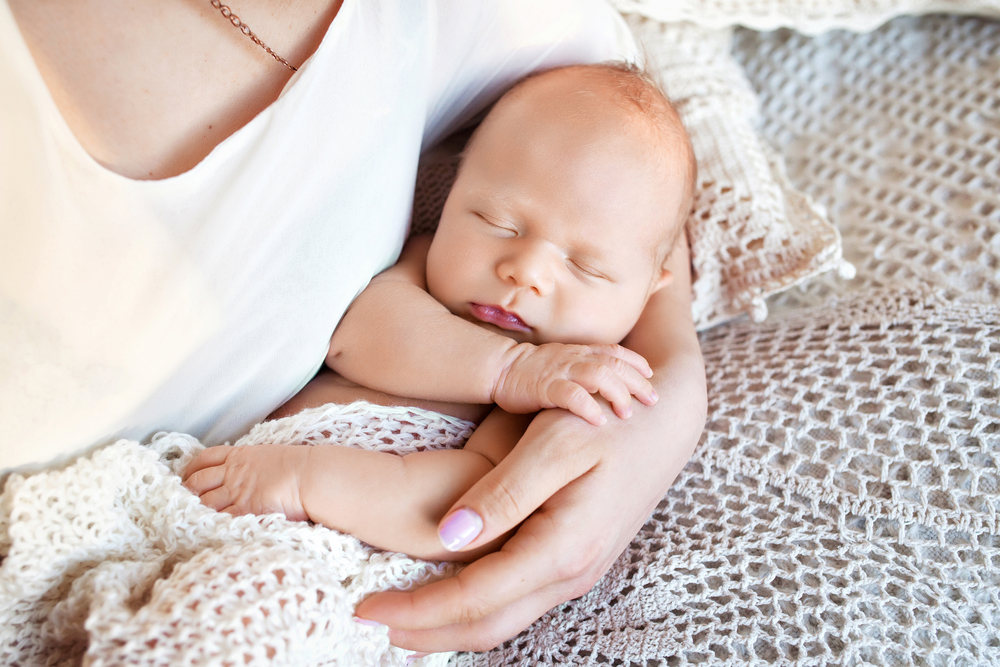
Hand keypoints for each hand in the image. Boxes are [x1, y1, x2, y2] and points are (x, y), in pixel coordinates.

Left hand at [182, 444, 310, 520]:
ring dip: (193, 510)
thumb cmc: (300, 466)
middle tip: (180, 501)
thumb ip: (255, 466)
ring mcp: (236, 492)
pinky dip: (209, 523)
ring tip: (186, 519)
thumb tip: (253, 475)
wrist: (310, 476)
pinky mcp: (243, 510)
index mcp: (240, 455)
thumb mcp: (272, 457)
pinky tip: (202, 529)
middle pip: (198, 481)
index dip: (192, 468)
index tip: (186, 476)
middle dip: (186, 490)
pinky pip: (219, 517)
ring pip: (203, 500)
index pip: (206, 458)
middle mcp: (233, 473)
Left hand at [355, 242, 705, 652]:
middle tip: (368, 618)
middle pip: (486, 627)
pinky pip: (517, 598)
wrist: (667, 416)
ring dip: (447, 622)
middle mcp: (570, 573)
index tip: (365, 606)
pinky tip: (448, 588)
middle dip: (423, 631)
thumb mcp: (555, 444)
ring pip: (502, 619)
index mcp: (562, 549)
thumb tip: (447, 539)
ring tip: (397, 612)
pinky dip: (475, 605)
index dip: (416, 608)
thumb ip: (503, 493)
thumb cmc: (611, 419)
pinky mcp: (574, 557)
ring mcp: (576, 570)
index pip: (474, 599)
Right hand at [493, 342, 656, 424]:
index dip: (636, 362)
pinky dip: (588, 407)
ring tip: (627, 414)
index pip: (615, 351)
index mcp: (579, 352)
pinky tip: (599, 422)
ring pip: (599, 375)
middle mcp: (574, 358)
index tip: (651, 375)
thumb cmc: (533, 372)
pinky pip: (571, 395)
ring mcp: (560, 371)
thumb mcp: (564, 364)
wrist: (499, 369)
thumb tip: (610, 386)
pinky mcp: (545, 387)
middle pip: (614, 364)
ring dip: (617, 394)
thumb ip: (584, 370)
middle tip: (652, 400)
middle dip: (637, 382)